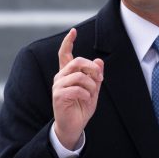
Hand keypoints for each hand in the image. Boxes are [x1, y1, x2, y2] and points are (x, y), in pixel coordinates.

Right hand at [52, 28, 104, 148]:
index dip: (68, 42)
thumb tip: (99, 60)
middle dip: (93, 68)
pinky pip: (77, 89)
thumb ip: (96, 76)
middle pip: (77, 62)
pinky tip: (86, 100)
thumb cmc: (81, 108)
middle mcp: (60, 77)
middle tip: (100, 78)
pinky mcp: (58, 96)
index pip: (64, 54)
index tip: (73, 31)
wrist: (74, 126)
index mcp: (67, 74)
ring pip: (79, 76)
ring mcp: (58, 86)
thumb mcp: (93, 90)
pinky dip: (86, 94)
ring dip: (91, 85)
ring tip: (91, 94)